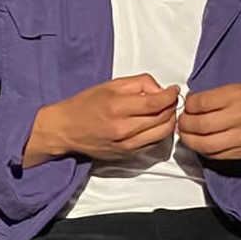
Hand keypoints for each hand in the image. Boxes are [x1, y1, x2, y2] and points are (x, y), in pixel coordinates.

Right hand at [23, 73, 178, 165]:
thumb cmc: (87, 103)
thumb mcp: (110, 85)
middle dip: (171, 107)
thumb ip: (138, 84)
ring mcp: (125, 145)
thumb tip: (160, 90)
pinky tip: (156, 123)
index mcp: (117, 107)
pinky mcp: (126, 155)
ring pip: (161, 134)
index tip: (174, 89)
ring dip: (169, 121)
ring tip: (166, 111)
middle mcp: (123, 129)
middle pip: (162, 119)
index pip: (155, 103)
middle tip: (171, 99)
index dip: (170, 96)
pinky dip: (159, 133)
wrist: (66, 129)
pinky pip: (152, 144)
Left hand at [176, 84, 240, 161]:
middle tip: (182, 122)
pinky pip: (216, 156)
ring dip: (190, 140)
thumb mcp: (240, 88)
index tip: (187, 106)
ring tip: (187, 135)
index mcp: (237, 95)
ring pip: (205, 144)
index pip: (200, 103)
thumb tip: (192, 104)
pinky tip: (200, 144)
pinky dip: (203, 151)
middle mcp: (239, 116)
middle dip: (185, 124)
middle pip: (200, 125)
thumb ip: (216, 97)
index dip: (188, 106)